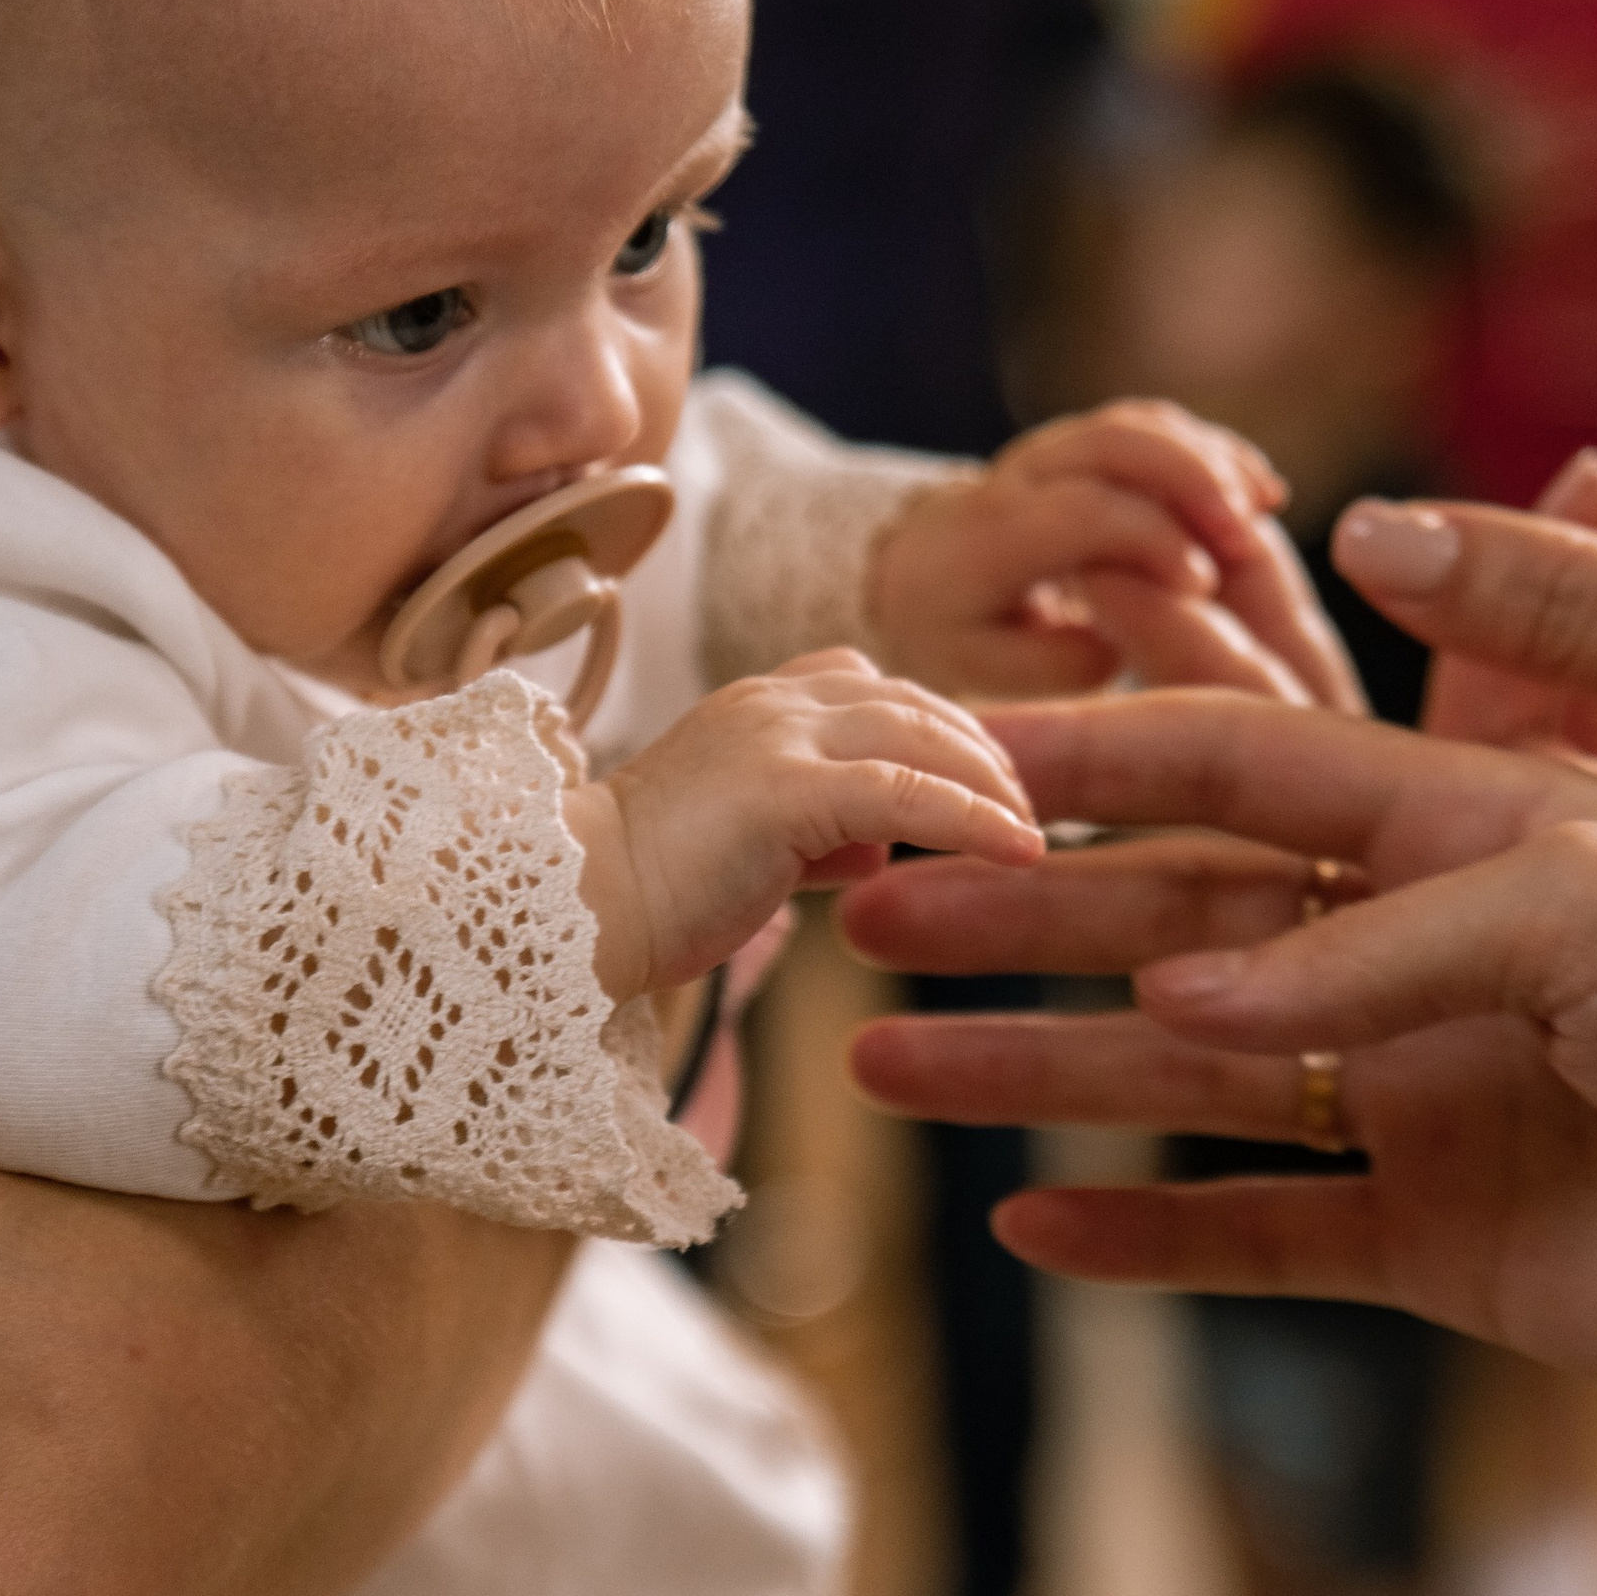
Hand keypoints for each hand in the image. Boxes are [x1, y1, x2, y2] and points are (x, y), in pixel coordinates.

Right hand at [566, 650, 1042, 1005]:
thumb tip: (873, 850)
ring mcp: (776, 739)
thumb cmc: (642, 892)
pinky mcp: (785, 792)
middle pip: (908, 701)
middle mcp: (769, 703)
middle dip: (979, 748)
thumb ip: (812, 831)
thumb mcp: (745, 844)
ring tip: (1029, 828)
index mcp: (753, 706)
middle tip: (1027, 802)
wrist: (567, 910)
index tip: (983, 774)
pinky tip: (1022, 849)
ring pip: (918, 736)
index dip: (935, 724)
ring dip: (989, 781)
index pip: (868, 685)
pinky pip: (907, 793)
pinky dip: (974, 820)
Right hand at [840, 690, 1596, 1595]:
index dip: (1098, 758)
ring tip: (888, 1069)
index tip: (949, 761)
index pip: (1252, 768)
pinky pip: (1265, 1239)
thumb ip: (1378, 941)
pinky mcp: (1447, 1244)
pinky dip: (1151, 1243)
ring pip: (1192, 1081)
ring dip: (1040, 1074)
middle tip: (864, 918)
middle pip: (1185, 921)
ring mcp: (1432, 1102)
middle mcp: (1436, 955)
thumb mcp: (1592, 908)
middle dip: (1021, 918)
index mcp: (1482, 828)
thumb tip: (1186, 995)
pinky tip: (1031, 1236)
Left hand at [868, 398, 1362, 708]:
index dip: (1149, 537)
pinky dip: (1210, 450)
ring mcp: (1051, 451)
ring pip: (1136, 424)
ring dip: (1210, 457)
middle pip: (1110, 442)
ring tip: (1266, 506)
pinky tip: (1262, 493)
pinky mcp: (1086, 445)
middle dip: (1191, 478)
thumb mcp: (990, 673)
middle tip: (1247, 537)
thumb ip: (1052, 660)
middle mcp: (1014, 479)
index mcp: (985, 539)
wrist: (924, 584)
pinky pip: (1152, 425)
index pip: (1080, 511)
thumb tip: (1112, 644)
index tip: (1199, 587)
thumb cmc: (963, 642)